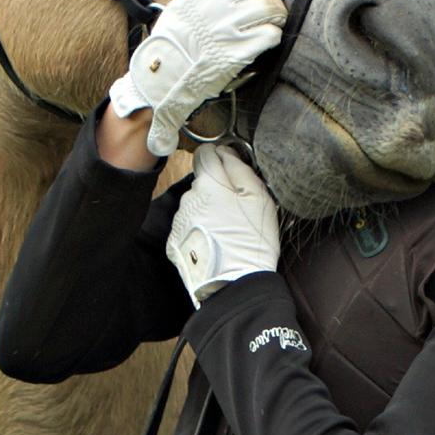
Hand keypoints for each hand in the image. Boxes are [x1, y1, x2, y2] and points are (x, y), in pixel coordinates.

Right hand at [108, 0, 291, 156]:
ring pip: (271, 6)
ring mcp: (227, 27)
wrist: (163, 75)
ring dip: (279, 13)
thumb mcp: (183, 4)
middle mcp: (215, 3)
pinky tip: (266, 40)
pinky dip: (274, 36)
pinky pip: (270, 35)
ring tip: (273, 21)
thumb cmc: (173, 41)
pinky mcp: (237, 52)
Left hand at [167, 145, 279, 306]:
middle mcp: (188, 198)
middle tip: (236, 207)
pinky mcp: (175, 240)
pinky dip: (199, 228)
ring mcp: (179, 220)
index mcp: (209, 184)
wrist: (236, 282)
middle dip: (216, 188)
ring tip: (227, 229)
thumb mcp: (259, 197)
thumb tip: (225, 152)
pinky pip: (188, 224)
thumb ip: (239, 168)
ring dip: (207, 209)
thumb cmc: (252, 240)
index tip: (231, 170)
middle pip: (201, 182)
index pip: (205, 154)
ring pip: (194, 203)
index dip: (220, 158)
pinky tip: (215, 240)